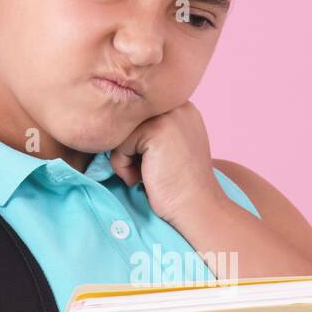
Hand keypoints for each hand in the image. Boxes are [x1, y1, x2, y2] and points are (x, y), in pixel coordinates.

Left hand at [108, 102, 226, 225]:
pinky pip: (120, 143)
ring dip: (125, 159)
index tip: (150, 166)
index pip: (138, 117)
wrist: (196, 207)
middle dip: (130, 150)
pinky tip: (141, 179)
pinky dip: (123, 166)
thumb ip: (152, 131)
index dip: (137, 144)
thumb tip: (115, 127)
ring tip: (143, 176)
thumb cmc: (179, 186)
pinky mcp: (156, 129)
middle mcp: (178, 105)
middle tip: (144, 173)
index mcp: (182, 107)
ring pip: (122, 132)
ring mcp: (168, 115)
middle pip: (129, 122)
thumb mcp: (170, 148)